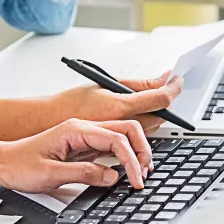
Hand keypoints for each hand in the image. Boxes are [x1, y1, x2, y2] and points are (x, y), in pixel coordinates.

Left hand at [0, 119, 151, 193]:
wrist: (2, 163)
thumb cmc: (19, 165)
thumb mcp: (51, 174)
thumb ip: (84, 174)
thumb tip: (112, 176)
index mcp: (75, 130)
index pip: (116, 139)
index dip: (131, 160)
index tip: (135, 180)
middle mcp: (81, 129)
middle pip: (125, 130)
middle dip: (140, 151)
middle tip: (144, 174)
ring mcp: (82, 136)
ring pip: (120, 137)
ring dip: (134, 153)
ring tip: (139, 173)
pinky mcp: (81, 147)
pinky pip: (109, 147)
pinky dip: (122, 157)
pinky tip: (125, 170)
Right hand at [53, 74, 184, 135]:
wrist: (46, 125)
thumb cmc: (69, 101)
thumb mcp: (103, 83)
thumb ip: (136, 84)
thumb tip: (161, 79)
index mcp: (119, 106)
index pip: (160, 99)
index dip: (174, 88)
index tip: (178, 79)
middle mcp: (121, 123)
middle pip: (160, 116)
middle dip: (167, 102)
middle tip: (167, 86)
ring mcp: (119, 135)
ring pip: (152, 126)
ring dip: (158, 113)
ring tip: (153, 98)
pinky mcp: (114, 144)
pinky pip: (139, 134)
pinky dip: (145, 123)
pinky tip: (138, 115)